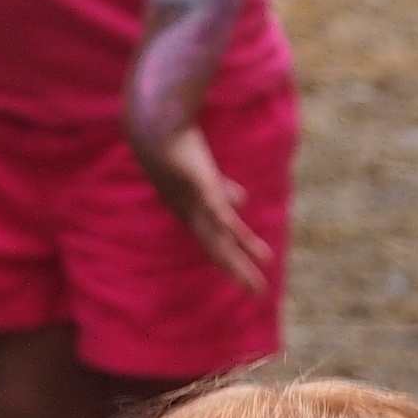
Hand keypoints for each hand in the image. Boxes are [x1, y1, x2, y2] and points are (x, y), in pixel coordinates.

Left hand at [129, 119, 273, 292]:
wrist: (156, 126)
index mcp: (189, 211)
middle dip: (237, 268)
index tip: (247, 272)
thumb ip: (221, 190)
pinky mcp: (203, 184)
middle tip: (258, 291)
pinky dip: (231, 222)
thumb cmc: (177, 148)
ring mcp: (195, 200)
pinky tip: (244, 239)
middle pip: (217, 246)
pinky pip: (219, 208)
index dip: (231, 256)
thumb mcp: (204, 175)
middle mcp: (190, 212)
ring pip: (221, 235)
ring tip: (261, 274)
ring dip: (240, 257)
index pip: (214, 240)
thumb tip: (243, 201)